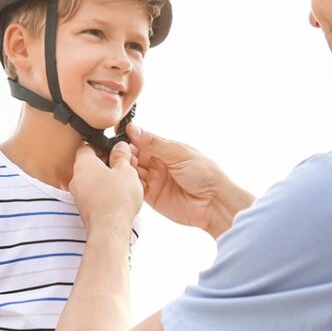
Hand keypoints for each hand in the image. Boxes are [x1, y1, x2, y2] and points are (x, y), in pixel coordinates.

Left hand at [69, 142, 143, 231]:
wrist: (110, 229)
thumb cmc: (117, 198)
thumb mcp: (126, 171)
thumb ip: (122, 156)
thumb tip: (120, 147)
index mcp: (83, 164)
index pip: (87, 147)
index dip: (102, 146)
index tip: (115, 150)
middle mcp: (76, 178)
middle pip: (89, 164)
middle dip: (106, 164)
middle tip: (123, 167)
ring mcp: (78, 195)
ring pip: (91, 181)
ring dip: (106, 179)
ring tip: (123, 183)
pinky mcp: (83, 209)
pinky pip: (93, 195)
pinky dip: (103, 193)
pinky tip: (118, 197)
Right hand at [127, 124, 252, 237]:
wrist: (214, 203)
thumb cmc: (204, 174)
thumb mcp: (178, 153)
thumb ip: (154, 143)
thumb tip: (133, 128)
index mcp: (164, 149)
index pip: (140, 141)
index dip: (129, 138)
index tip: (117, 135)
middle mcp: (157, 163)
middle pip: (133, 156)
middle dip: (124, 154)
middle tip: (120, 154)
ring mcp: (153, 180)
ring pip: (131, 171)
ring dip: (125, 168)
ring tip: (124, 167)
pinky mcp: (151, 196)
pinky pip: (134, 188)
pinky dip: (128, 184)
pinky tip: (127, 180)